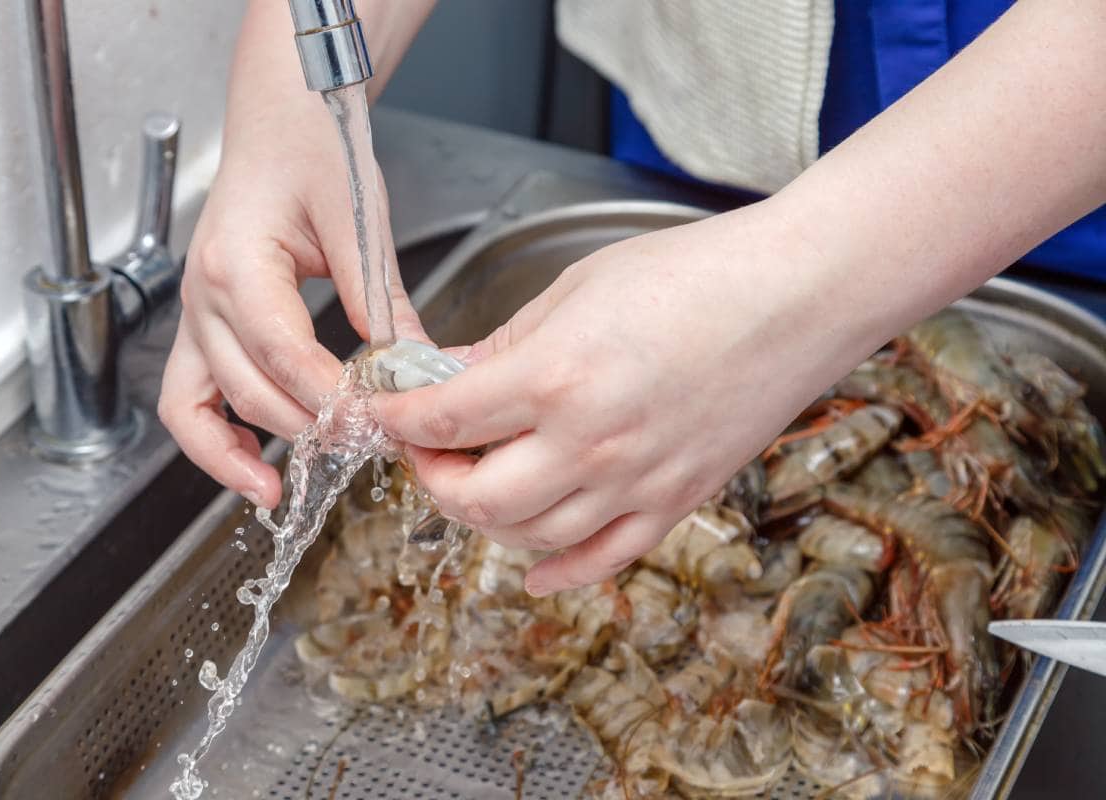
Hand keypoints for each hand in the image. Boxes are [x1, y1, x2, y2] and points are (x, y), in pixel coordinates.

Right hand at [158, 117, 422, 508]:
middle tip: (365, 446)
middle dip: (307, 428)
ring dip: (239, 452)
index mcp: (239, 265)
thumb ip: (382, 302)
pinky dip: (212, 437)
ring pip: (199, 404)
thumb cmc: (313, 148)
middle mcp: (203, 294)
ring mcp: (195, 311)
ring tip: (282, 492)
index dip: (333, 400)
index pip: (285, 356)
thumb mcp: (360, 222)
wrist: (281, 116)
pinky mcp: (204, 322)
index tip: (380, 424)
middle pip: (247, 389)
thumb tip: (416, 368)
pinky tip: (252, 466)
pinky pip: (189, 395)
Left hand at [374, 202, 868, 595]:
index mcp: (556, 376)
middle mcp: (589, 443)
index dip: (398, 419)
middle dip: (432, 476)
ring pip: (529, 536)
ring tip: (475, 483)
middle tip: (428, 450)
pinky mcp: (674, 502)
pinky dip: (557, 573)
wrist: (796, 294)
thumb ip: (506, 344)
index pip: (445, 419)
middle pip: (474, 498)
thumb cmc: (693, 273)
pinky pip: (602, 560)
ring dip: (484, 516)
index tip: (380, 412)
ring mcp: (634, 483)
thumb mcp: (576, 290)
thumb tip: (452, 375)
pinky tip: (531, 571)